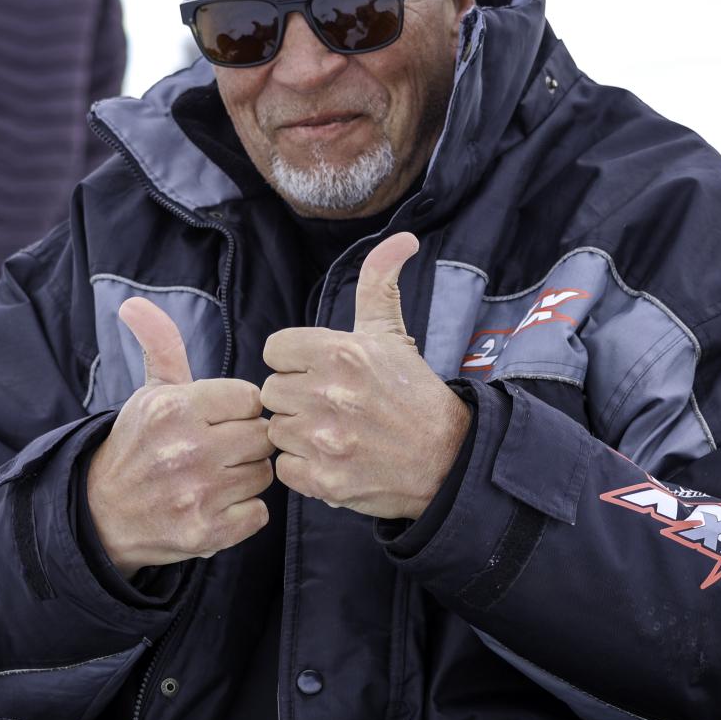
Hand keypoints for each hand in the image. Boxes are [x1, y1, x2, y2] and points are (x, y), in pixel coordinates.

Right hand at [85, 299, 272, 577]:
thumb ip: (161, 346)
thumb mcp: (149, 394)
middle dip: (246, 443)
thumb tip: (135, 303)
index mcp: (174, 408)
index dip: (238, 410)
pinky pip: (259, 514)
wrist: (102, 515)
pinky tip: (218, 506)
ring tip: (217, 478)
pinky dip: (244, 513)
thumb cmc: (137, 448)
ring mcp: (197, 494)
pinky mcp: (206, 532)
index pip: (249, 398)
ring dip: (247, 477)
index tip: (219, 421)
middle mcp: (186, 449)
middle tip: (220, 452)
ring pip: (264, 475)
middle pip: (262, 436)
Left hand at [261, 233, 470, 519]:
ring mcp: (325, 440)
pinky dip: (303, 469)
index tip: (318, 372)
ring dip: (298, 435)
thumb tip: (402, 238)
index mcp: (340, 352)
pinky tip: (330, 460)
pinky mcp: (324, 481)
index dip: (294, 362)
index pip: (275, 350)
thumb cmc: (413, 394)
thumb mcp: (392, 334)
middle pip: (272, 392)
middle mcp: (328, 394)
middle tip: (329, 406)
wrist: (447, 458)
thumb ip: (379, 283)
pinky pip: (284, 469)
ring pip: (276, 431)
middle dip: (296, 398)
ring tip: (332, 433)